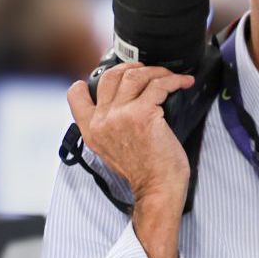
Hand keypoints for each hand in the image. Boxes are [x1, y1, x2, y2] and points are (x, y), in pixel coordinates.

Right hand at [65, 63, 196, 207]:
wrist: (157, 189)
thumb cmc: (143, 173)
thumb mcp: (110, 150)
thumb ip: (107, 127)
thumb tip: (119, 104)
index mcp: (90, 130)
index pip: (76, 94)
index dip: (94, 80)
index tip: (116, 76)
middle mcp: (101, 121)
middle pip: (110, 76)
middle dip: (131, 68)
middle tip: (148, 72)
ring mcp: (121, 115)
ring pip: (135, 75)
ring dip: (156, 71)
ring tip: (169, 76)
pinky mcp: (143, 114)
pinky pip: (159, 85)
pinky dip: (174, 80)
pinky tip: (183, 83)